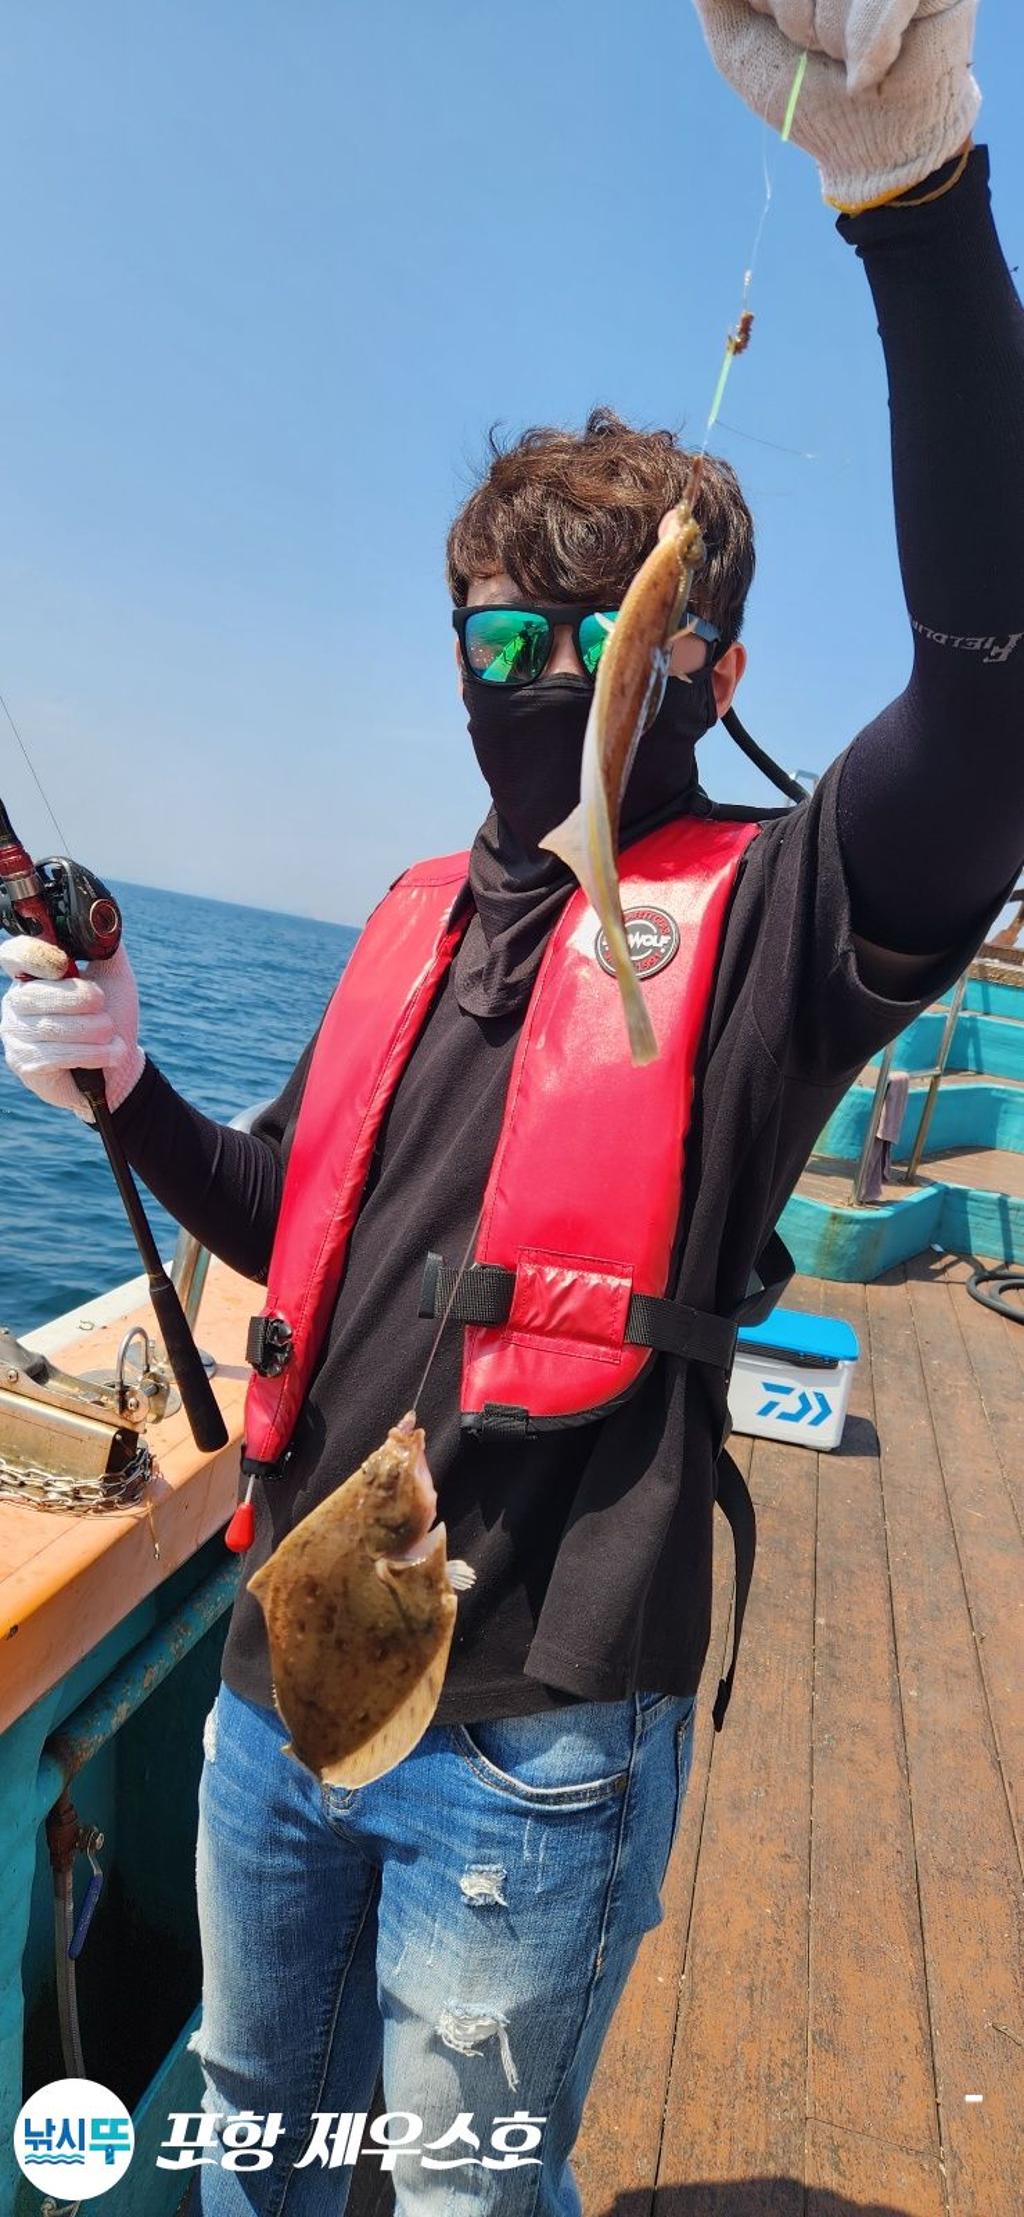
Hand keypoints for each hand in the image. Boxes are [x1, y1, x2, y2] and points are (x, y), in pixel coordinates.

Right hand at [0, 939, 145, 1122]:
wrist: (120, 1066)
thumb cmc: (112, 1017)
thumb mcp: (113, 977)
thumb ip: (104, 947)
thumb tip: (102, 919)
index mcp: (33, 974)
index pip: (14, 954)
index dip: (34, 955)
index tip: (64, 963)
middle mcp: (16, 1001)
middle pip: (37, 994)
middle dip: (80, 1000)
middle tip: (103, 1006)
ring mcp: (15, 1033)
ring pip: (50, 1027)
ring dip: (93, 1031)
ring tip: (113, 1035)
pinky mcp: (25, 1063)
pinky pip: (56, 1055)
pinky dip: (92, 1054)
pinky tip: (110, 1053)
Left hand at [692, 0, 980, 210]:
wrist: (868, 148)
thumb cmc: (808, 95)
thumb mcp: (739, 43)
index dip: (774, 7)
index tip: (788, 35)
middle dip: (797, 17)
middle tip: (817, 51)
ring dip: (831, 35)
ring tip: (848, 62)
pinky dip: (869, 42)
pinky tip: (863, 77)